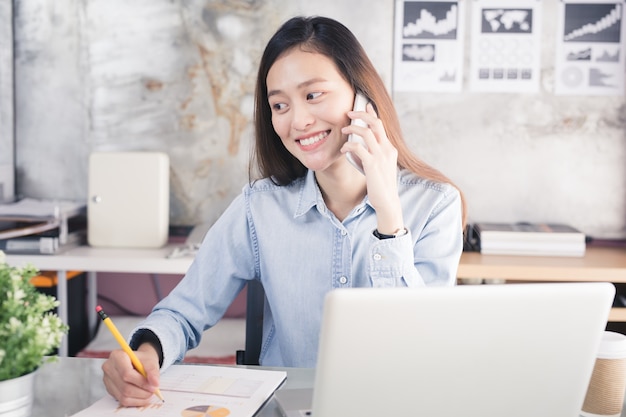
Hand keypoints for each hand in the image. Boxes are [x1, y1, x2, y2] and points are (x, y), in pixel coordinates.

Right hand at [102, 344, 160, 406]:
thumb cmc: (142, 360)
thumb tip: (155, 383)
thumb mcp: (150, 361)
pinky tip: (143, 396)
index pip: (126, 373)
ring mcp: (107, 380)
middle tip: (153, 390)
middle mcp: (109, 368)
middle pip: (125, 387)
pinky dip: (136, 401)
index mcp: (117, 356)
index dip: (141, 382)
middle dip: (142, 391)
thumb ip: (153, 371)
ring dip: (140, 398)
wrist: (138, 362)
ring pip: (124, 396)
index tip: (153, 385)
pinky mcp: (110, 390)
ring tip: (149, 392)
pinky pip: (123, 401)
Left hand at [341, 104, 403, 233]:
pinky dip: (349, 146)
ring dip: (352, 128)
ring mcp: (380, 156)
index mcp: (390, 149)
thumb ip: (373, 154)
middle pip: (375, 123)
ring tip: (343, 130)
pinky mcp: (372, 164)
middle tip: (349, 112)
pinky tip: (343, 150)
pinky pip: (358, 148)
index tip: (365, 105)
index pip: (381, 125)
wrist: (387, 200)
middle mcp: (387, 149)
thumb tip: (357, 146)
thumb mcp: (379, 166)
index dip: (373, 113)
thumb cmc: (380, 184)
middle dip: (362, 114)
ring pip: (366, 133)